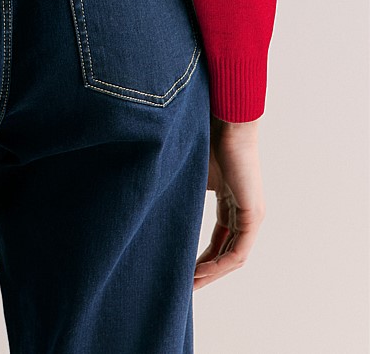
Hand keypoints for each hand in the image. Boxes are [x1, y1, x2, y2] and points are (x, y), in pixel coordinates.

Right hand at [194, 115, 265, 288]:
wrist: (225, 120)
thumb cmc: (207, 136)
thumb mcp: (193, 172)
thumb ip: (184, 190)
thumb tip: (153, 195)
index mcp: (231, 201)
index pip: (219, 240)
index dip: (202, 258)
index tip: (182, 271)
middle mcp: (244, 211)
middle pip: (226, 252)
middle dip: (205, 271)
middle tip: (184, 285)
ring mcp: (251, 214)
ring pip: (233, 256)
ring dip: (212, 273)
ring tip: (189, 284)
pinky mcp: (252, 214)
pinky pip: (238, 251)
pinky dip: (220, 265)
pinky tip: (201, 272)